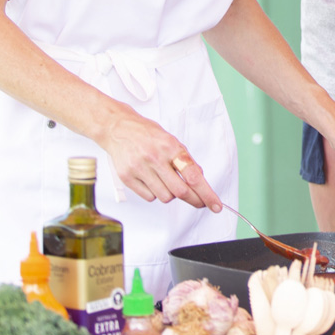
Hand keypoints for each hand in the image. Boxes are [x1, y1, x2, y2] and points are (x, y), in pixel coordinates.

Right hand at [96, 106, 221, 210]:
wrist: (118, 129)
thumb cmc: (147, 134)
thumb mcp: (172, 140)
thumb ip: (185, 160)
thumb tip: (199, 179)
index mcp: (170, 147)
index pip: (193, 175)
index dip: (206, 193)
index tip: (215, 205)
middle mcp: (155, 158)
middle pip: (180, 191)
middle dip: (194, 200)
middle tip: (199, 201)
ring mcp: (140, 169)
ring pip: (165, 197)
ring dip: (172, 194)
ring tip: (167, 181)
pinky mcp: (127, 178)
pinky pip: (149, 197)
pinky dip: (155, 194)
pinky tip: (152, 181)